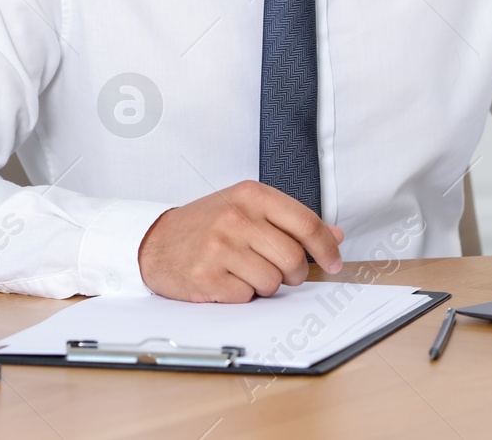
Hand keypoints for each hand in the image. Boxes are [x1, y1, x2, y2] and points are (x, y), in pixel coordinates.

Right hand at [137, 180, 344, 302]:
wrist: (156, 242)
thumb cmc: (206, 225)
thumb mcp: (248, 209)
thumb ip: (291, 221)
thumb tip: (334, 235)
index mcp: (251, 195)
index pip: (305, 223)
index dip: (326, 247)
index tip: (334, 262)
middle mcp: (236, 217)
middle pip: (293, 258)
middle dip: (295, 274)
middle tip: (284, 273)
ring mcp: (220, 246)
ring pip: (272, 281)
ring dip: (266, 285)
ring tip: (246, 272)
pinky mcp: (207, 276)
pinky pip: (247, 296)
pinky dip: (243, 295)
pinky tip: (228, 280)